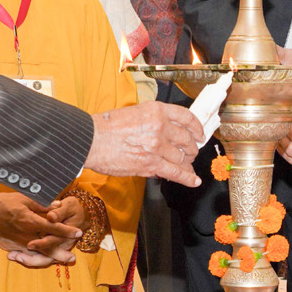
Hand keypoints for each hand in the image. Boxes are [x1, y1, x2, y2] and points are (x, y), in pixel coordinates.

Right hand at [0, 192, 79, 267]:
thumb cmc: (2, 203)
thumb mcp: (23, 198)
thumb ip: (41, 204)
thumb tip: (57, 206)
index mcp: (29, 221)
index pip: (52, 227)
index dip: (66, 230)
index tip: (78, 232)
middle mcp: (25, 235)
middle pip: (47, 247)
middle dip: (61, 253)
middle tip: (73, 258)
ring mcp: (19, 243)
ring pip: (38, 254)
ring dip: (52, 258)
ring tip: (63, 260)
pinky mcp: (13, 247)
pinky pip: (28, 256)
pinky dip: (38, 259)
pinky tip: (47, 260)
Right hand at [85, 101, 203, 186]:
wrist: (91, 140)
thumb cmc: (106, 126)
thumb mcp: (135, 113)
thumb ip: (153, 120)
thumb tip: (168, 132)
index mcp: (156, 111)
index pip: (186, 117)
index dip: (196, 127)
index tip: (200, 134)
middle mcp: (160, 127)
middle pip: (186, 139)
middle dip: (192, 148)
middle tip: (192, 152)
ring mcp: (157, 146)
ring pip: (182, 157)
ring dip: (187, 163)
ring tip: (188, 166)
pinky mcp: (151, 164)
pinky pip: (175, 172)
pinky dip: (187, 178)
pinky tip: (194, 180)